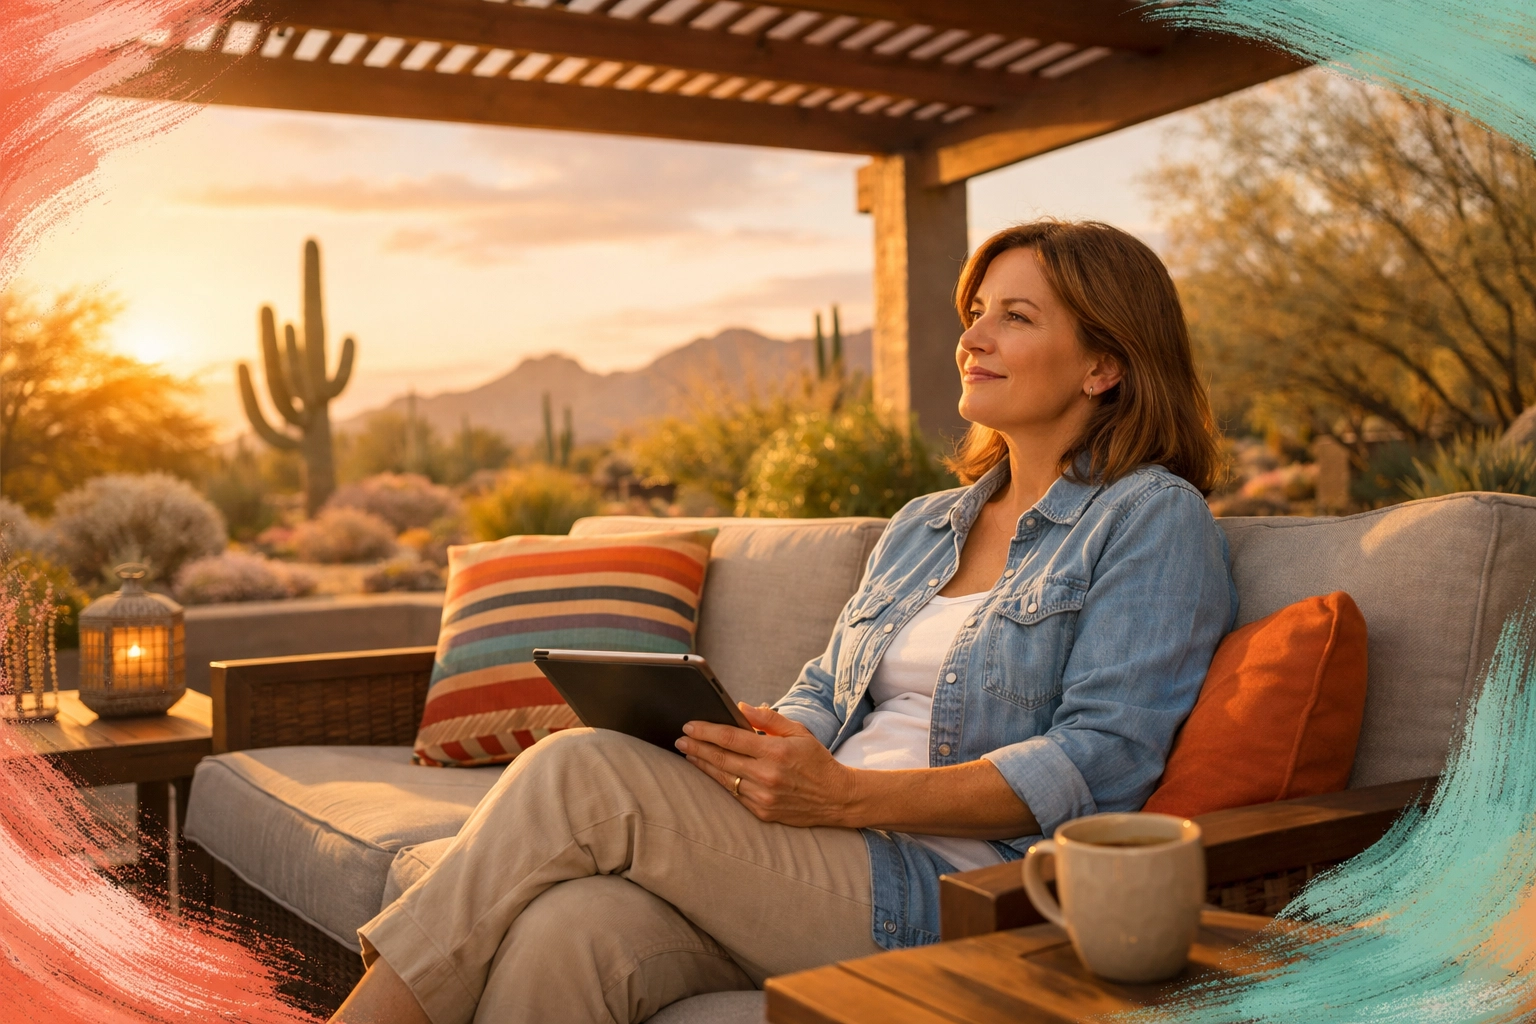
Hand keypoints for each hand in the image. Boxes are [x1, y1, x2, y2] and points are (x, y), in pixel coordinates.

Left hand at [676, 704, 860, 826]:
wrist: (837, 798)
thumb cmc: (816, 761)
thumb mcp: (798, 732)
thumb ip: (769, 719)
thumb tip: (741, 707)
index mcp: (775, 752)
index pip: (731, 738)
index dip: (706, 731)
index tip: (689, 726)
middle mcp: (766, 775)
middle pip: (721, 759)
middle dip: (696, 748)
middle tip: (680, 740)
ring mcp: (763, 796)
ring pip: (724, 778)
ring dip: (703, 765)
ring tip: (689, 754)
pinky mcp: (763, 812)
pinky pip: (734, 794)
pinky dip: (720, 781)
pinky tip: (710, 771)